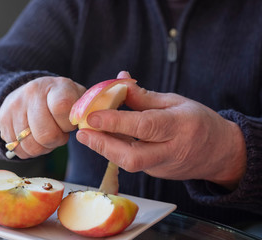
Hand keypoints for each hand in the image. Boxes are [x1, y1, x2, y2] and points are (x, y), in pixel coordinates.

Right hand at [0, 76, 85, 158]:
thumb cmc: (63, 99)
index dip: (67, 124)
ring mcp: (15, 106)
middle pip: (45, 134)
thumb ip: (85, 110)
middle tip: (59, 133)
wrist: (33, 92)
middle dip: (56, 140)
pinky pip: (18, 149)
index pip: (62, 108)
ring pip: (31, 146)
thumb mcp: (78, 98)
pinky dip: (29, 150)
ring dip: (43, 147)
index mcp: (55, 86)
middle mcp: (32, 93)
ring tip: (47, 135)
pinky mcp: (3, 119)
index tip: (70, 124)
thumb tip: (87, 125)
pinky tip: (34, 138)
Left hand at [76, 72, 246, 189]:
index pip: (145, 126)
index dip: (117, 121)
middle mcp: (171, 150)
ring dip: (105, 148)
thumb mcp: (176, 102)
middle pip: (133, 157)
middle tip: (82, 133)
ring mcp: (163, 166)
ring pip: (129, 162)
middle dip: (103, 145)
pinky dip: (115, 150)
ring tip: (87, 134)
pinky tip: (104, 138)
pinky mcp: (156, 173)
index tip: (92, 116)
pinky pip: (131, 162)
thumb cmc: (198, 121)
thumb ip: (144, 96)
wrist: (218, 152)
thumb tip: (118, 80)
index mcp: (180, 125)